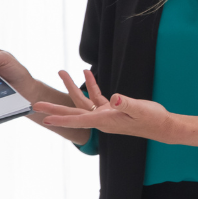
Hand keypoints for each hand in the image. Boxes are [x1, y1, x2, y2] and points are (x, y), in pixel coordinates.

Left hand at [35, 70, 173, 142]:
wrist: (162, 126)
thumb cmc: (152, 119)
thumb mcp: (140, 109)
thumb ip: (126, 103)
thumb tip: (113, 98)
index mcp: (105, 120)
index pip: (78, 120)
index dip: (61, 118)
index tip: (45, 118)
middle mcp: (101, 119)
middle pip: (73, 112)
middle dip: (54, 107)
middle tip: (35, 104)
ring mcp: (105, 114)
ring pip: (82, 102)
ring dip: (71, 88)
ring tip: (62, 72)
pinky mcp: (111, 110)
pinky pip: (96, 97)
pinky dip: (91, 85)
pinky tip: (87, 73)